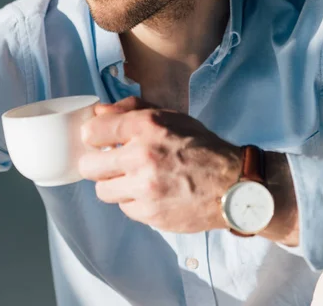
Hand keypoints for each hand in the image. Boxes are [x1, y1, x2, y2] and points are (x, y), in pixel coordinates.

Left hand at [78, 97, 241, 232]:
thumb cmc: (202, 146)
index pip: (93, 131)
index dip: (94, 135)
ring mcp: (145, 188)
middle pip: (89, 166)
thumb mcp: (171, 116)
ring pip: (102, 190)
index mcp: (147, 125)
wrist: (233, 184)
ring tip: (132, 179)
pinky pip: (124, 207)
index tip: (99, 139)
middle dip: (97, 163)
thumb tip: (99, 112)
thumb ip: (132, 109)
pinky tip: (149, 193)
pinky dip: (132, 201)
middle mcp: (142, 156)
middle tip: (110, 162)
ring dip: (114, 184)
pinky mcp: (150, 214)